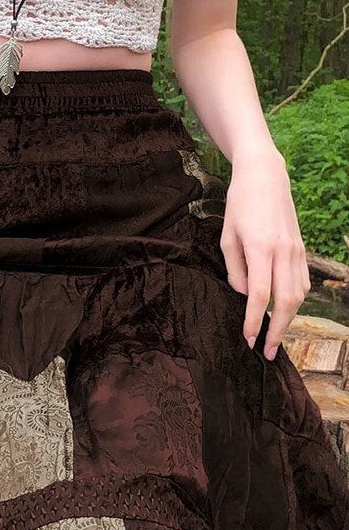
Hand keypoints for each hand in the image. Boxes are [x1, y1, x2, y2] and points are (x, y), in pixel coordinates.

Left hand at [219, 147, 310, 360]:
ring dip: (288, 320)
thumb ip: (235, 270)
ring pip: (298, 295)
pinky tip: (284, 313)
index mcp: (260, 248)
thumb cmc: (239, 205)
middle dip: (277, 330)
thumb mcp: (227, 237)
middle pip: (285, 301)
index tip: (248, 339)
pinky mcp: (301, 250)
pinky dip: (295, 302)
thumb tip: (245, 296)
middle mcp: (283, 252)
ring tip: (274, 338)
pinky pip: (303, 283)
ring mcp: (296, 251)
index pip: (259, 295)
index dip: (254, 321)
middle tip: (267, 352)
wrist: (265, 177)